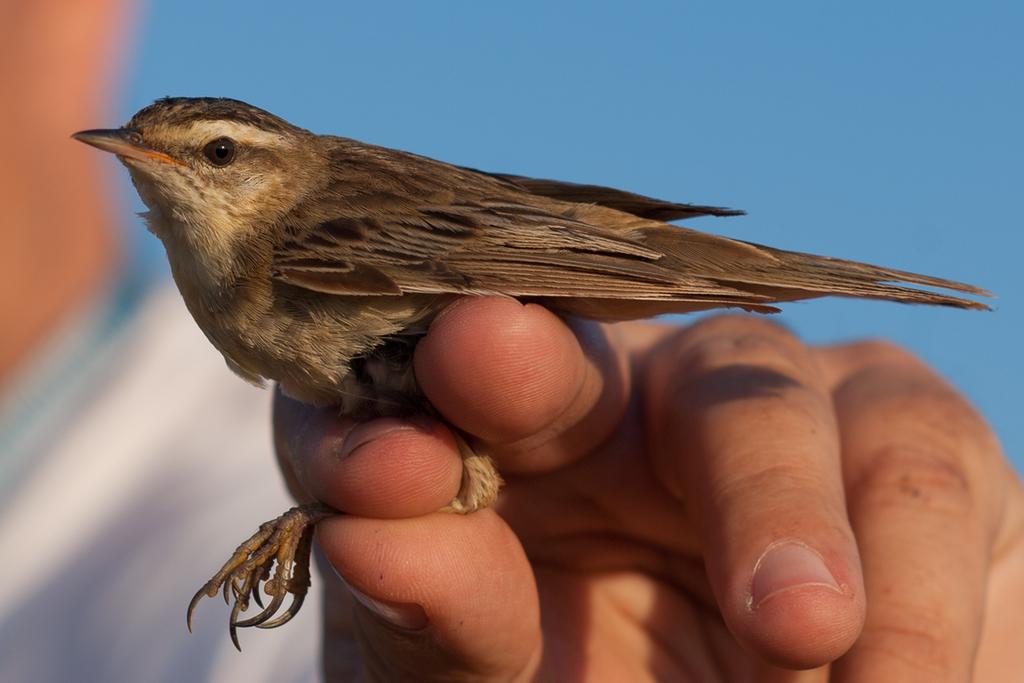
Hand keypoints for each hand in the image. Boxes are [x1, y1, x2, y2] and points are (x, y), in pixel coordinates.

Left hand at [274, 299, 1022, 680]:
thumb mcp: (501, 668)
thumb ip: (445, 602)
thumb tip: (371, 528)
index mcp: (516, 434)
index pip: (437, 370)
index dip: (401, 397)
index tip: (379, 468)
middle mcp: (633, 393)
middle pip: (579, 350)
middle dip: (548, 382)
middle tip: (492, 376)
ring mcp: (773, 401)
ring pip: (763, 394)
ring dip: (775, 509)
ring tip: (795, 635)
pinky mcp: (909, 440)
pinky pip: (921, 466)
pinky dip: (912, 592)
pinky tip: (884, 678)